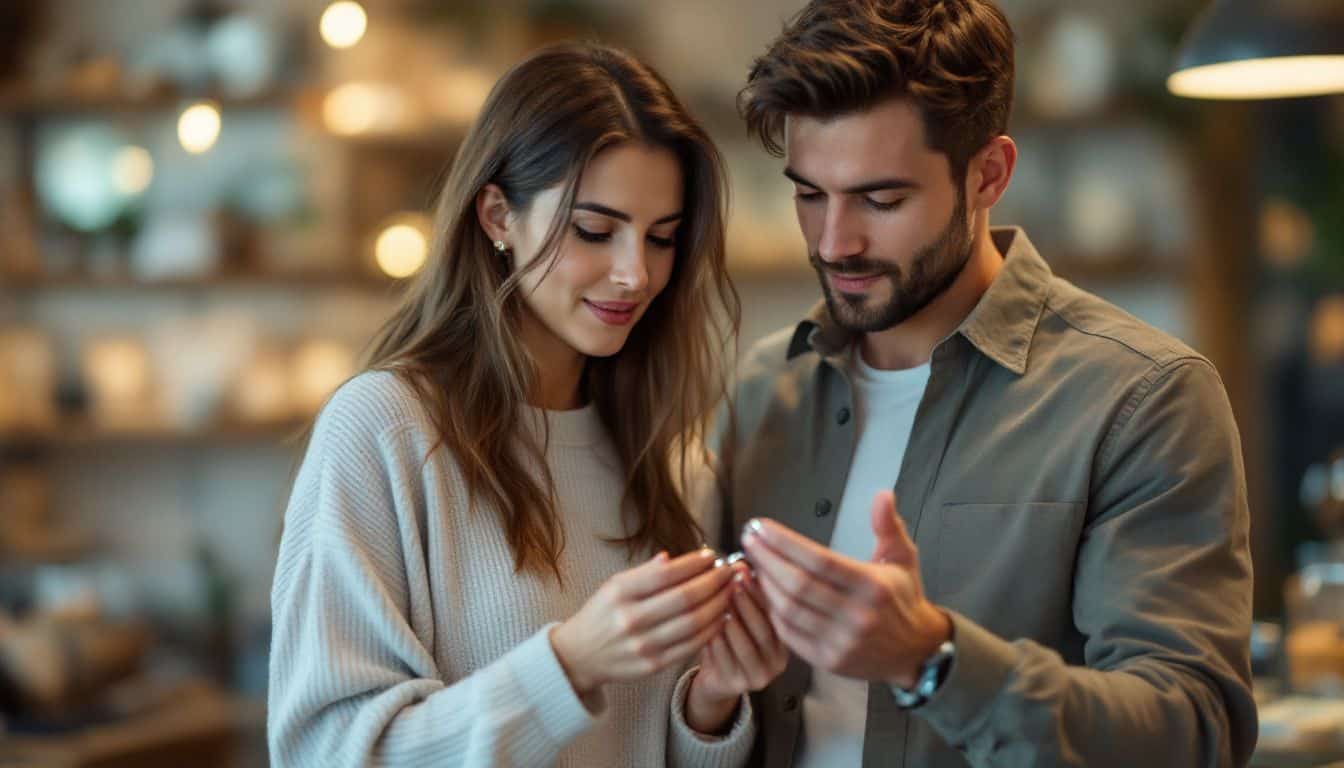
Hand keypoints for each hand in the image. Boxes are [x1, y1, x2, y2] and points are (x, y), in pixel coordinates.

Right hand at [550, 548, 735, 697]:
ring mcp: (643, 645)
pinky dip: (711, 629)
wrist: (580, 655)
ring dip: (719, 604)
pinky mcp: (653, 665)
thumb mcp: (615, 585)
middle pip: (685, 598)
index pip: (666, 574)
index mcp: (620, 593)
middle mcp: (631, 619)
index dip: (694, 563)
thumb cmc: (603, 613)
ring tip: (731, 591)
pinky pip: (691, 646)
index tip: (711, 555)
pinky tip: (722, 616)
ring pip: (693, 623)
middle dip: (714, 581)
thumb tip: (676, 558)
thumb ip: (645, 573)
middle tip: (730, 571)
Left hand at [684, 563, 789, 733]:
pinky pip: (724, 658)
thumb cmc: (729, 639)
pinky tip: (705, 623)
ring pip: (744, 644)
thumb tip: (740, 563)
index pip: (777, 613)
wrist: (717, 679)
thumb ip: (744, 592)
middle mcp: (779, 661)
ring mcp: (760, 676)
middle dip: (746, 602)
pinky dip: (715, 639)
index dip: (760, 590)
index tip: (745, 570)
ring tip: (717, 599)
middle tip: (732, 581)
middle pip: (763, 629)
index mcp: (786, 640)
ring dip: (730, 619)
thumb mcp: (742, 615)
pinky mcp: (738, 685)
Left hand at [741, 491, 950, 686]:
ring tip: (751, 562)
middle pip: (798, 585)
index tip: (761, 526)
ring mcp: (842, 641)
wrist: (918, 651)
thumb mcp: (903, 558)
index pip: (819, 560)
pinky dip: (770, 613)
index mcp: (872, 586)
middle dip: (766, 559)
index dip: (785, 543)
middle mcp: (857, 615)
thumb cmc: (902, 598)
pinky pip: (789, 635)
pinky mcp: (829, 660)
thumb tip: (882, 494)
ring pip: (789, 611)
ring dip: (763, 585)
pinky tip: (761, 593)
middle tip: (748, 539)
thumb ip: (888, 525)